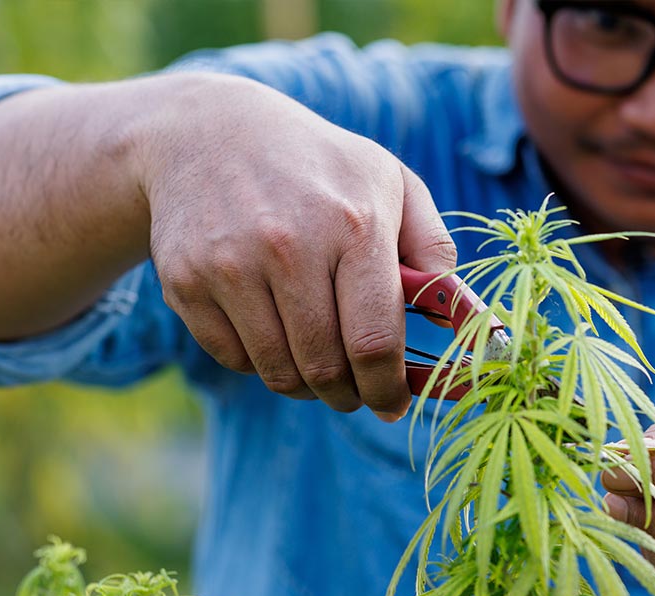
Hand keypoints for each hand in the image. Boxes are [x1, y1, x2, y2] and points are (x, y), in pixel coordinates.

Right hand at [138, 74, 455, 418]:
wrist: (210, 134)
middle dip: (349, 395)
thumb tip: (468, 320)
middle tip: (357, 391)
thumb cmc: (321, 167)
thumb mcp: (390, 183)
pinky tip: (273, 331)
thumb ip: (434, 252)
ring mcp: (231, 265)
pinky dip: (260, 362)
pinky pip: (235, 359)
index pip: (373, 342)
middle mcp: (290, 246)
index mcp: (353, 225)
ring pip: (279, 372)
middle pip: (326, 368)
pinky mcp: (186, 281)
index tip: (394, 403)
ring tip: (319, 363)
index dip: (388, 388)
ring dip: (306, 385)